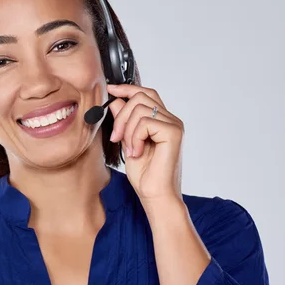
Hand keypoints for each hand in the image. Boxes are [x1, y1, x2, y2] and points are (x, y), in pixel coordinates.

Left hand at [106, 84, 184, 206]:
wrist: (155, 195)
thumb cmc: (145, 175)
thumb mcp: (127, 143)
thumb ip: (124, 122)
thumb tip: (115, 102)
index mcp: (162, 121)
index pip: (146, 93)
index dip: (127, 88)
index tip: (110, 89)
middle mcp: (170, 119)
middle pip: (140, 96)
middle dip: (121, 115)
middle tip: (116, 138)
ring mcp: (174, 125)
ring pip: (140, 108)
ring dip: (127, 130)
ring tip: (130, 149)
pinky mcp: (174, 132)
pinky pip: (145, 122)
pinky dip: (135, 137)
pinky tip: (137, 152)